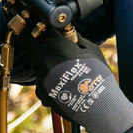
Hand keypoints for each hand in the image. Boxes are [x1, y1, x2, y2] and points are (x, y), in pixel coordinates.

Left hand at [17, 27, 132, 132]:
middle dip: (42, 47)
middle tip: (52, 50)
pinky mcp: (41, 92)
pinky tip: (62, 86)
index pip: (39, 30)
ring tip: (63, 72)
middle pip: (34, 48)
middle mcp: (44, 60)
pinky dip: (48, 83)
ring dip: (46, 66)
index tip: (40, 28)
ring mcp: (41, 77)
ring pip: (37, 67)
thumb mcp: (92, 51)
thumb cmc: (98, 75)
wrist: (97, 104)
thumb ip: (78, 40)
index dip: (39, 28)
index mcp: (56, 46)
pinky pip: (41, 84)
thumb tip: (71, 34)